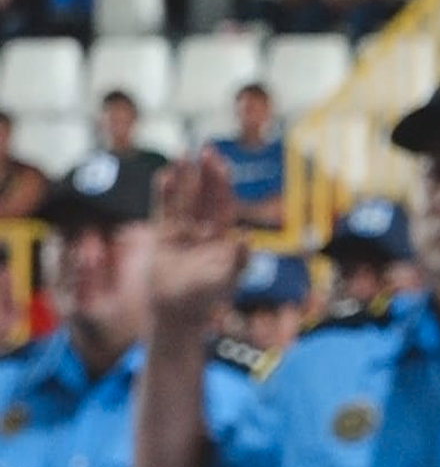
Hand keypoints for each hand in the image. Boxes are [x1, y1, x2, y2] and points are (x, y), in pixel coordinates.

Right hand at [151, 149, 245, 329]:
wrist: (175, 316)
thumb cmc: (203, 302)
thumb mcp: (224, 281)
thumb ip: (237, 260)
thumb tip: (248, 238)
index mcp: (223, 241)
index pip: (224, 207)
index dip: (223, 187)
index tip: (221, 165)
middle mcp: (205, 234)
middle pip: (206, 198)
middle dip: (207, 176)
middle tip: (206, 150)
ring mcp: (183, 235)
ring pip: (184, 201)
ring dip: (184, 179)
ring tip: (182, 155)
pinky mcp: (163, 239)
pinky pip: (163, 211)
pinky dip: (164, 194)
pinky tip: (164, 176)